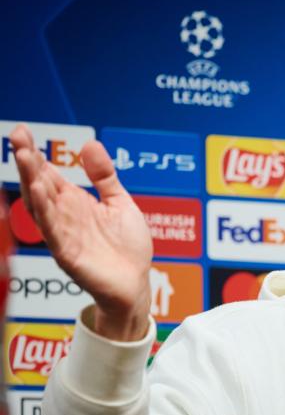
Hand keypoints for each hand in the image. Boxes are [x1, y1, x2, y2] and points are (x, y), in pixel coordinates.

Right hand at [10, 124, 151, 340]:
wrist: (137, 283)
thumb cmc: (127, 247)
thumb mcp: (119, 203)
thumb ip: (104, 177)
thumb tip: (90, 145)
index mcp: (75, 203)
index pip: (49, 175)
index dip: (36, 154)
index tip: (24, 131)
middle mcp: (65, 217)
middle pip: (40, 185)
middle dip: (28, 162)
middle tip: (17, 136)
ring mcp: (64, 235)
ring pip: (41, 205)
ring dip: (31, 181)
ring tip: (23, 156)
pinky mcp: (68, 254)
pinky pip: (53, 231)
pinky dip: (45, 211)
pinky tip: (40, 191)